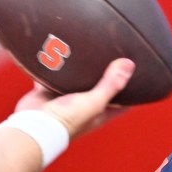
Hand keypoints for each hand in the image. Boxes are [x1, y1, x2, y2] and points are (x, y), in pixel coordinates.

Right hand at [15, 58, 134, 138]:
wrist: (32, 126)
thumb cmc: (65, 121)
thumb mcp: (94, 102)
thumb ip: (110, 85)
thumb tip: (129, 65)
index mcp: (101, 112)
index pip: (124, 100)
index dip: (133, 88)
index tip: (139, 70)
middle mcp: (86, 105)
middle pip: (100, 86)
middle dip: (106, 71)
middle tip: (114, 51)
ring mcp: (67, 98)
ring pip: (77, 78)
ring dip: (81, 67)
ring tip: (89, 46)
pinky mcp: (49, 91)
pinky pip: (53, 74)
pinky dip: (55, 64)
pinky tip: (59, 50)